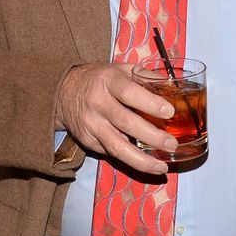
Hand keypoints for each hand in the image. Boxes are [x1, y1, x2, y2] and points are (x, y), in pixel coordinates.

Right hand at [54, 63, 173, 176]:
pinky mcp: (88, 141)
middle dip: (151, 136)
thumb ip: (145, 76)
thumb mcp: (120, 69)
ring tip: (162, 166)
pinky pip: (111, 153)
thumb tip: (173, 87)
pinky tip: (148, 164)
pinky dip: (131, 161)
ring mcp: (92, 125)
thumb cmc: (99, 79)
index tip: (169, 112)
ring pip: (117, 147)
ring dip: (141, 160)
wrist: (63, 92)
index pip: (129, 92)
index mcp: (108, 81)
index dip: (149, 103)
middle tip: (171, 144)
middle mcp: (98, 103)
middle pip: (126, 122)